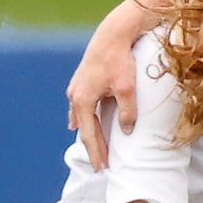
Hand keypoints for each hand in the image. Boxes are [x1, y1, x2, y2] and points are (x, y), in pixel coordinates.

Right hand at [67, 6, 139, 170]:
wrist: (112, 35)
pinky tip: (79, 124)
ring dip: (87, 133)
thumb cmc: (119, 60)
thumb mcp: (127, 88)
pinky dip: (82, 119)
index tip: (102, 167)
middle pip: (83, 129)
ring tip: (94, 148)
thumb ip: (127, 112)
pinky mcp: (80, 82)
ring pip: (80, 118)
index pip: (89, 134)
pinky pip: (79, 107)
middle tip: (100, 165)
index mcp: (83, 100)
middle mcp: (75, 96)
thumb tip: (127, 131)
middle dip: (92, 147)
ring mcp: (75, 89)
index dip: (96, 152)